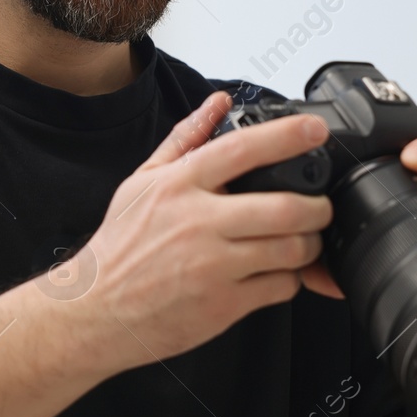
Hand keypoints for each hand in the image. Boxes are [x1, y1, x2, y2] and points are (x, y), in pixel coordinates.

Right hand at [69, 92, 335, 366]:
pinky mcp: (223, 305)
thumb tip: (217, 103)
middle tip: (320, 205)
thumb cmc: (120, 248)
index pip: (242, 150)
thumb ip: (185, 140)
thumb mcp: (141, 183)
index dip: (286, 137)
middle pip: (283, 207)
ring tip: (304, 240)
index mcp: (179, 185)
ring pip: (289, 250)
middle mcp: (198, 222)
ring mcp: (212, 266)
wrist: (95, 312)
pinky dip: (291, 279)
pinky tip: (279, 272)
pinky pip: (280, 287)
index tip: (314, 131)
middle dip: (317, 206)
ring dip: (309, 244)